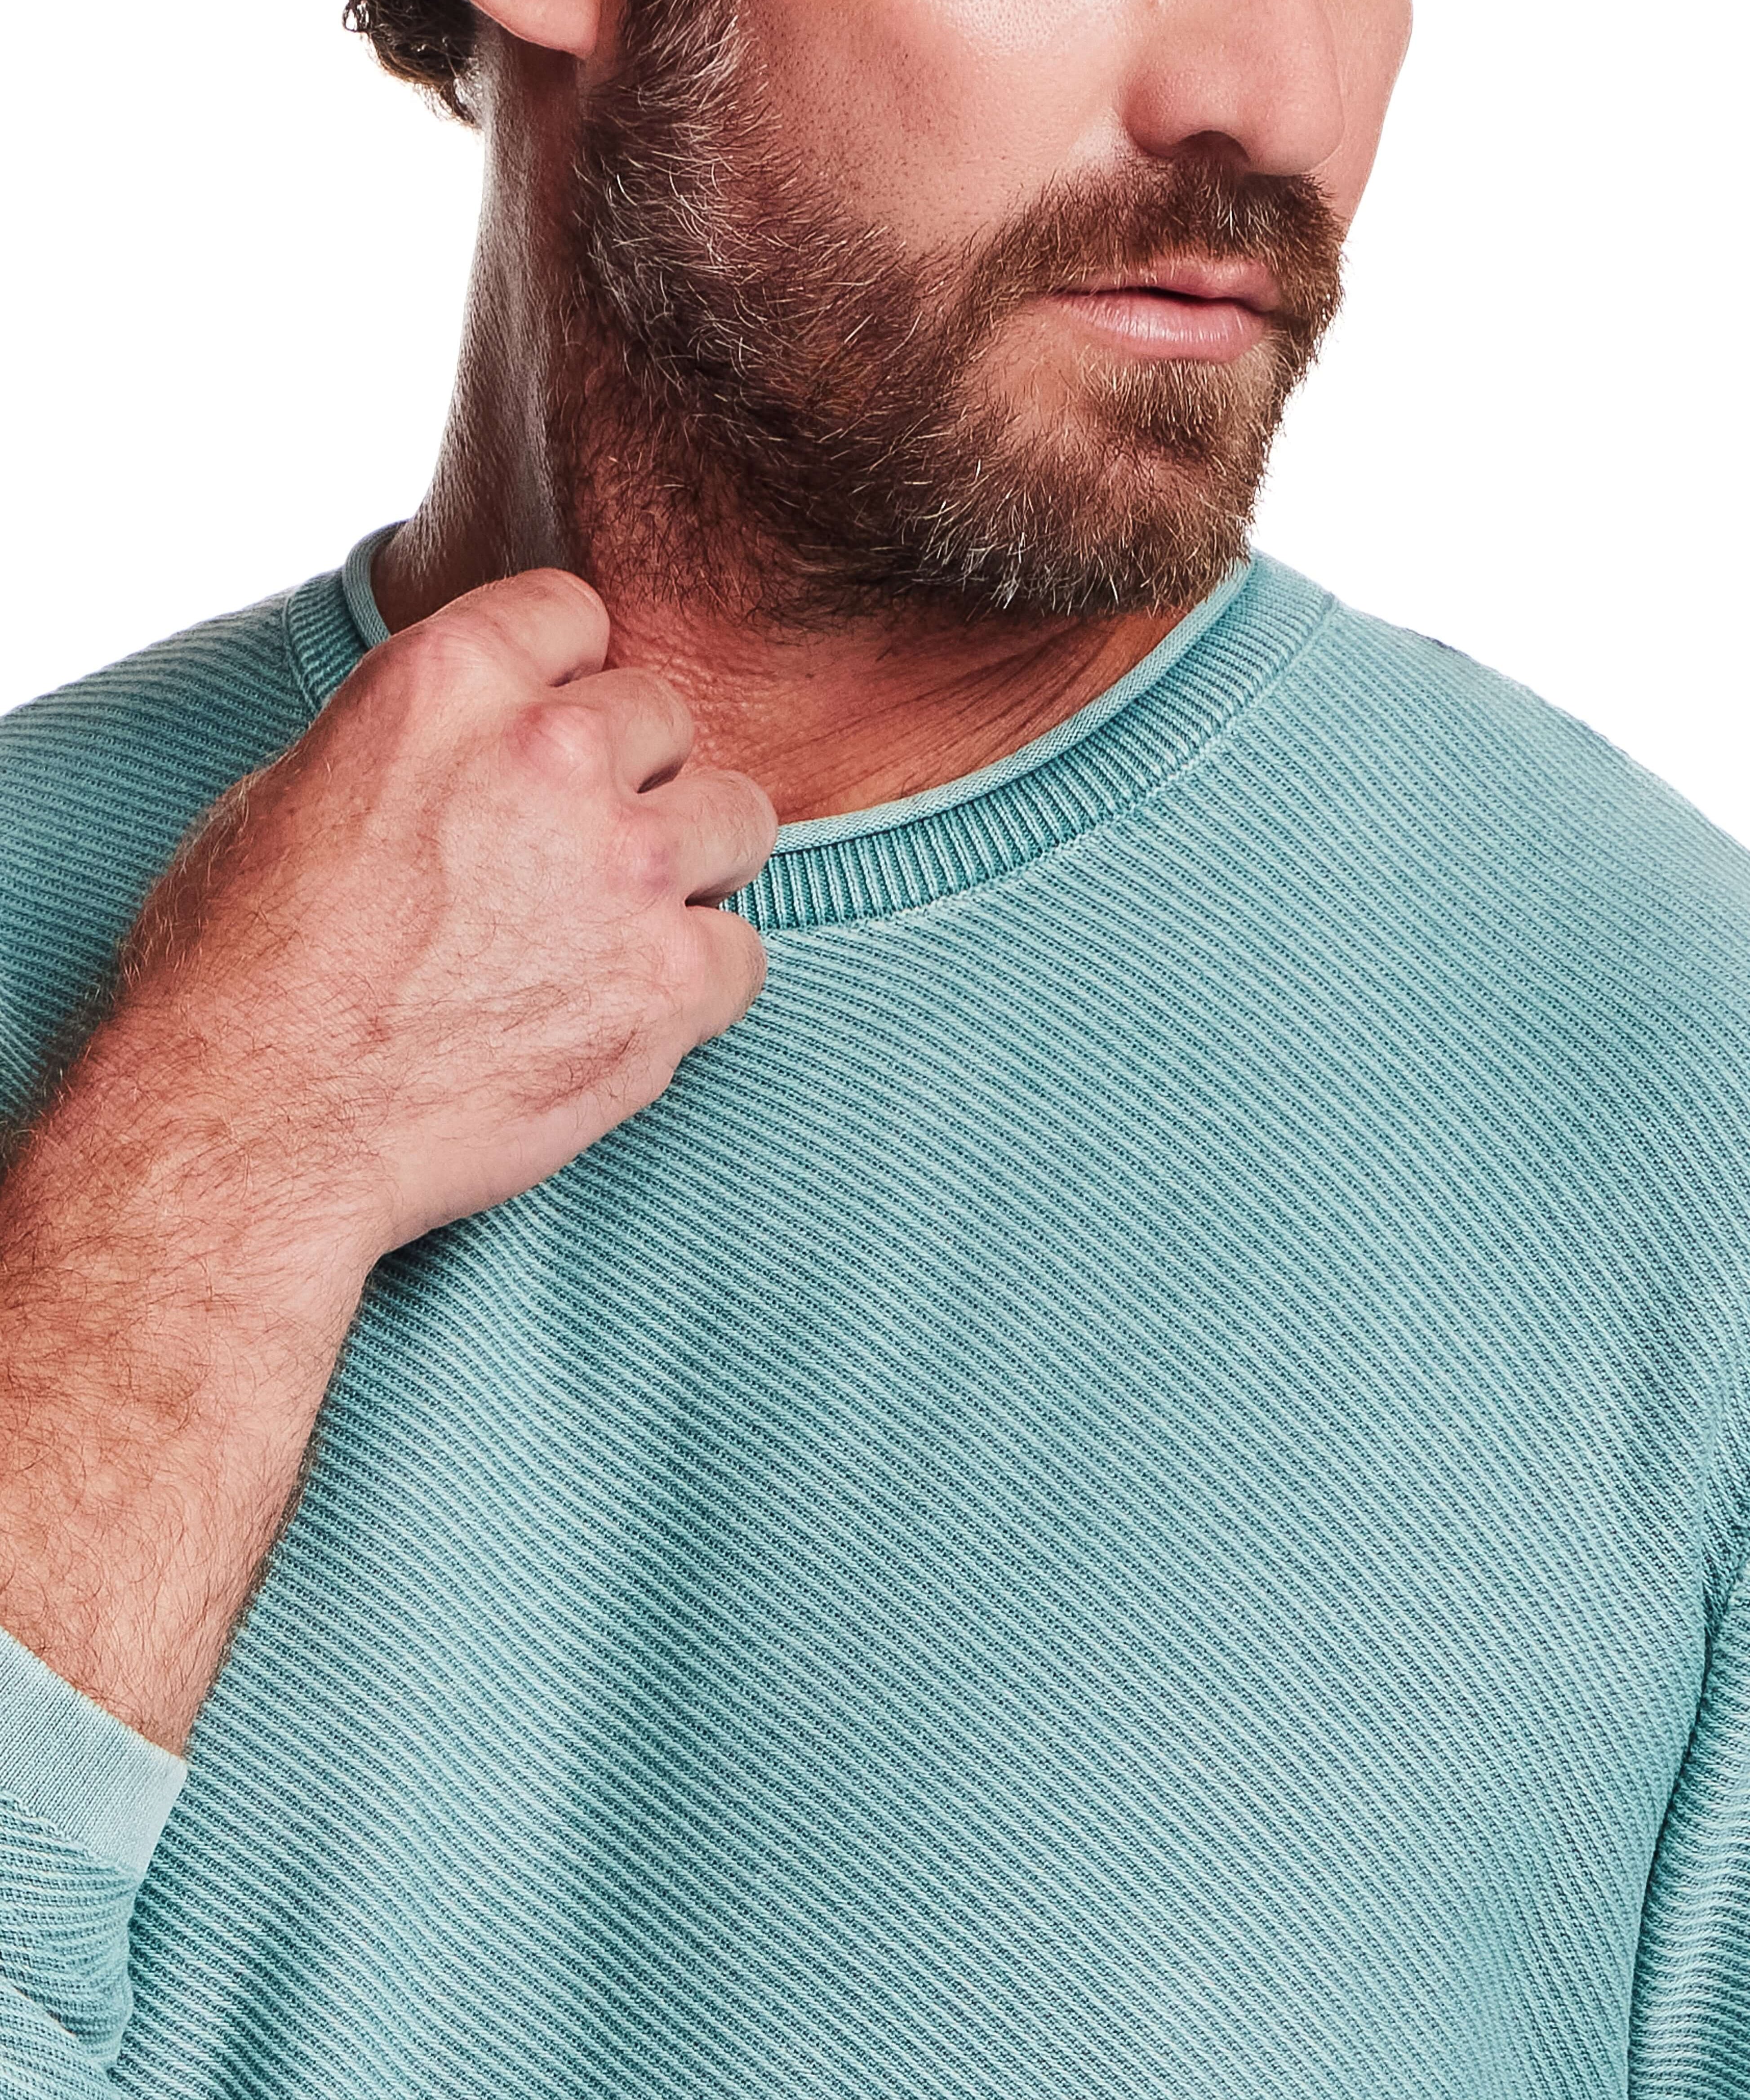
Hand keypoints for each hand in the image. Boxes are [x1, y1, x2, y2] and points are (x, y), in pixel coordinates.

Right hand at [0, 569, 775, 1747]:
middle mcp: (544, 774)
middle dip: (649, 779)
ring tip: (624, 931)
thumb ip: (401, 771)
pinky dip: (707, 990)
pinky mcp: (657, 1013)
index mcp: (438, 702)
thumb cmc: (226, 998)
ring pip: (744, 823)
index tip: (570, 718)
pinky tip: (633, 1026)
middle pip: (681, 720)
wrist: (238, 1151)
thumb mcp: (288, 833)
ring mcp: (612, 890)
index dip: (584, 669)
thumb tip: (449, 749)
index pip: (580, 611)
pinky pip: (746, 967)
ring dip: (700, 867)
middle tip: (600, 847)